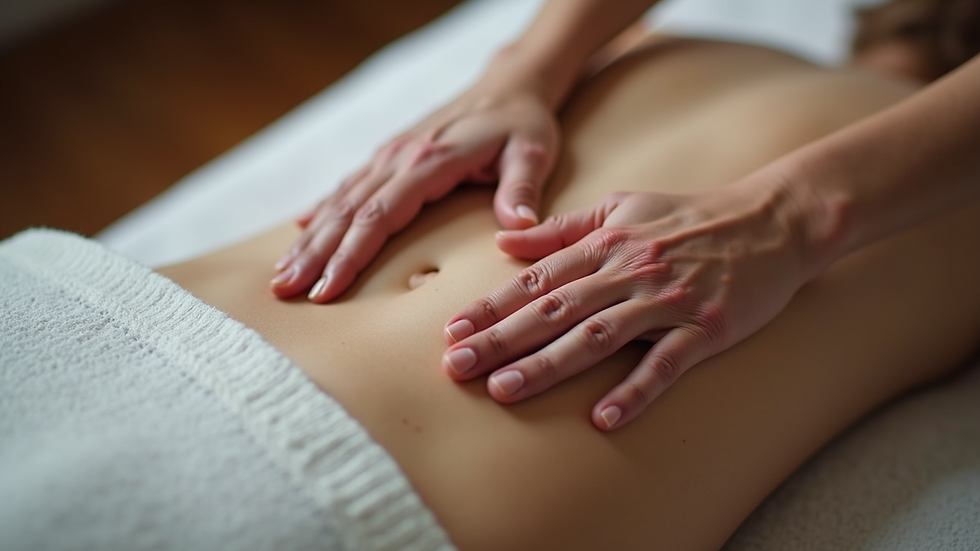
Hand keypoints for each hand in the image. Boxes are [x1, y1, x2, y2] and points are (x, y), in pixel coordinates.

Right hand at [271, 73, 559, 301]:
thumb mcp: (532, 152)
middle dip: (315, 254)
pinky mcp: (390, 156)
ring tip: (282, 274)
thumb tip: (519, 228)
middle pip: (348, 211)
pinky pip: (349, 184)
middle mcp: (400, 157)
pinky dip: (321, 208)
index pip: (380, 215)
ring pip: (341, 200)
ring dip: (310, 238)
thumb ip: (522, 189)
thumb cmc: (522, 124)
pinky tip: (299, 229)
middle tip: (284, 291)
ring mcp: (390, 155)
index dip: (350, 255)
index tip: (327, 289)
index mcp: (430, 160)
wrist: (510, 86)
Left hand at [441, 182, 810, 429]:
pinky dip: (636, 391)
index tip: (452, 331)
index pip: (537, 278)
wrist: (772, 220)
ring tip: (505, 389)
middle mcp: (629, 271)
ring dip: (549, 364)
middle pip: (555, 308)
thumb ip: (562, 228)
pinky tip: (603, 418)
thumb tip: (504, 239)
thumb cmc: (689, 216)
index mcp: (605, 244)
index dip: (492, 306)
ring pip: (597, 336)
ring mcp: (667, 301)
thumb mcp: (621, 208)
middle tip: (456, 366)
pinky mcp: (706, 328)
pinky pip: (666, 363)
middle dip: (501, 339)